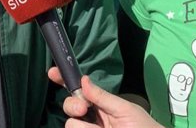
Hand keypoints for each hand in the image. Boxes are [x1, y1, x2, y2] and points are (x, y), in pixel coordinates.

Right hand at [48, 68, 162, 127]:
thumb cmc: (143, 127)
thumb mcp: (124, 108)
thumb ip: (102, 96)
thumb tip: (83, 80)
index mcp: (100, 104)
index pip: (79, 91)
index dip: (64, 81)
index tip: (52, 73)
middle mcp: (92, 118)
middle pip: (69, 106)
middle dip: (73, 105)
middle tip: (84, 109)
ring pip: (71, 124)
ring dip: (84, 127)